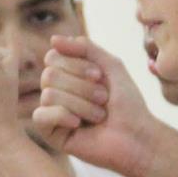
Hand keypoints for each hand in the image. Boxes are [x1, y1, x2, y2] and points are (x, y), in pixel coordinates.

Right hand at [35, 36, 163, 176]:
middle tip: (103, 99)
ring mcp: (52, 113)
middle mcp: (57, 91)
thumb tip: (53, 39)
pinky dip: (62, 116)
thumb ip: (85, 47)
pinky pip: (40, 116)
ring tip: (99, 116)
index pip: (53, 57)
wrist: (137, 136)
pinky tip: (78, 125)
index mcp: (68, 74)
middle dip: (81, 86)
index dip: (76, 64)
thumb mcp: (110, 65)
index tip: (99, 76)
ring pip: (49, 95)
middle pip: (49, 75)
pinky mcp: (51, 134)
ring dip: (81, 104)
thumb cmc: (127, 103)